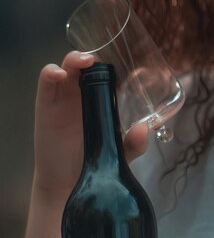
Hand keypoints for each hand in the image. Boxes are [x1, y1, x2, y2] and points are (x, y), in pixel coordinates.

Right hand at [33, 51, 148, 196]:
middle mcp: (83, 92)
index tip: (121, 58)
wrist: (71, 181)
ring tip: (84, 62)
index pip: (107, 71)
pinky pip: (46, 82)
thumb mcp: (121, 151)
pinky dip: (50, 73)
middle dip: (92, 56)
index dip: (112, 62)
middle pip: (86, 63)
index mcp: (102, 97)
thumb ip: (135, 142)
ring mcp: (64, 96)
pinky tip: (57, 75)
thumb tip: (144, 130)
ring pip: (67, 66)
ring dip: (74, 58)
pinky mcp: (45, 105)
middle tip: (98, 60)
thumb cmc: (95, 158)